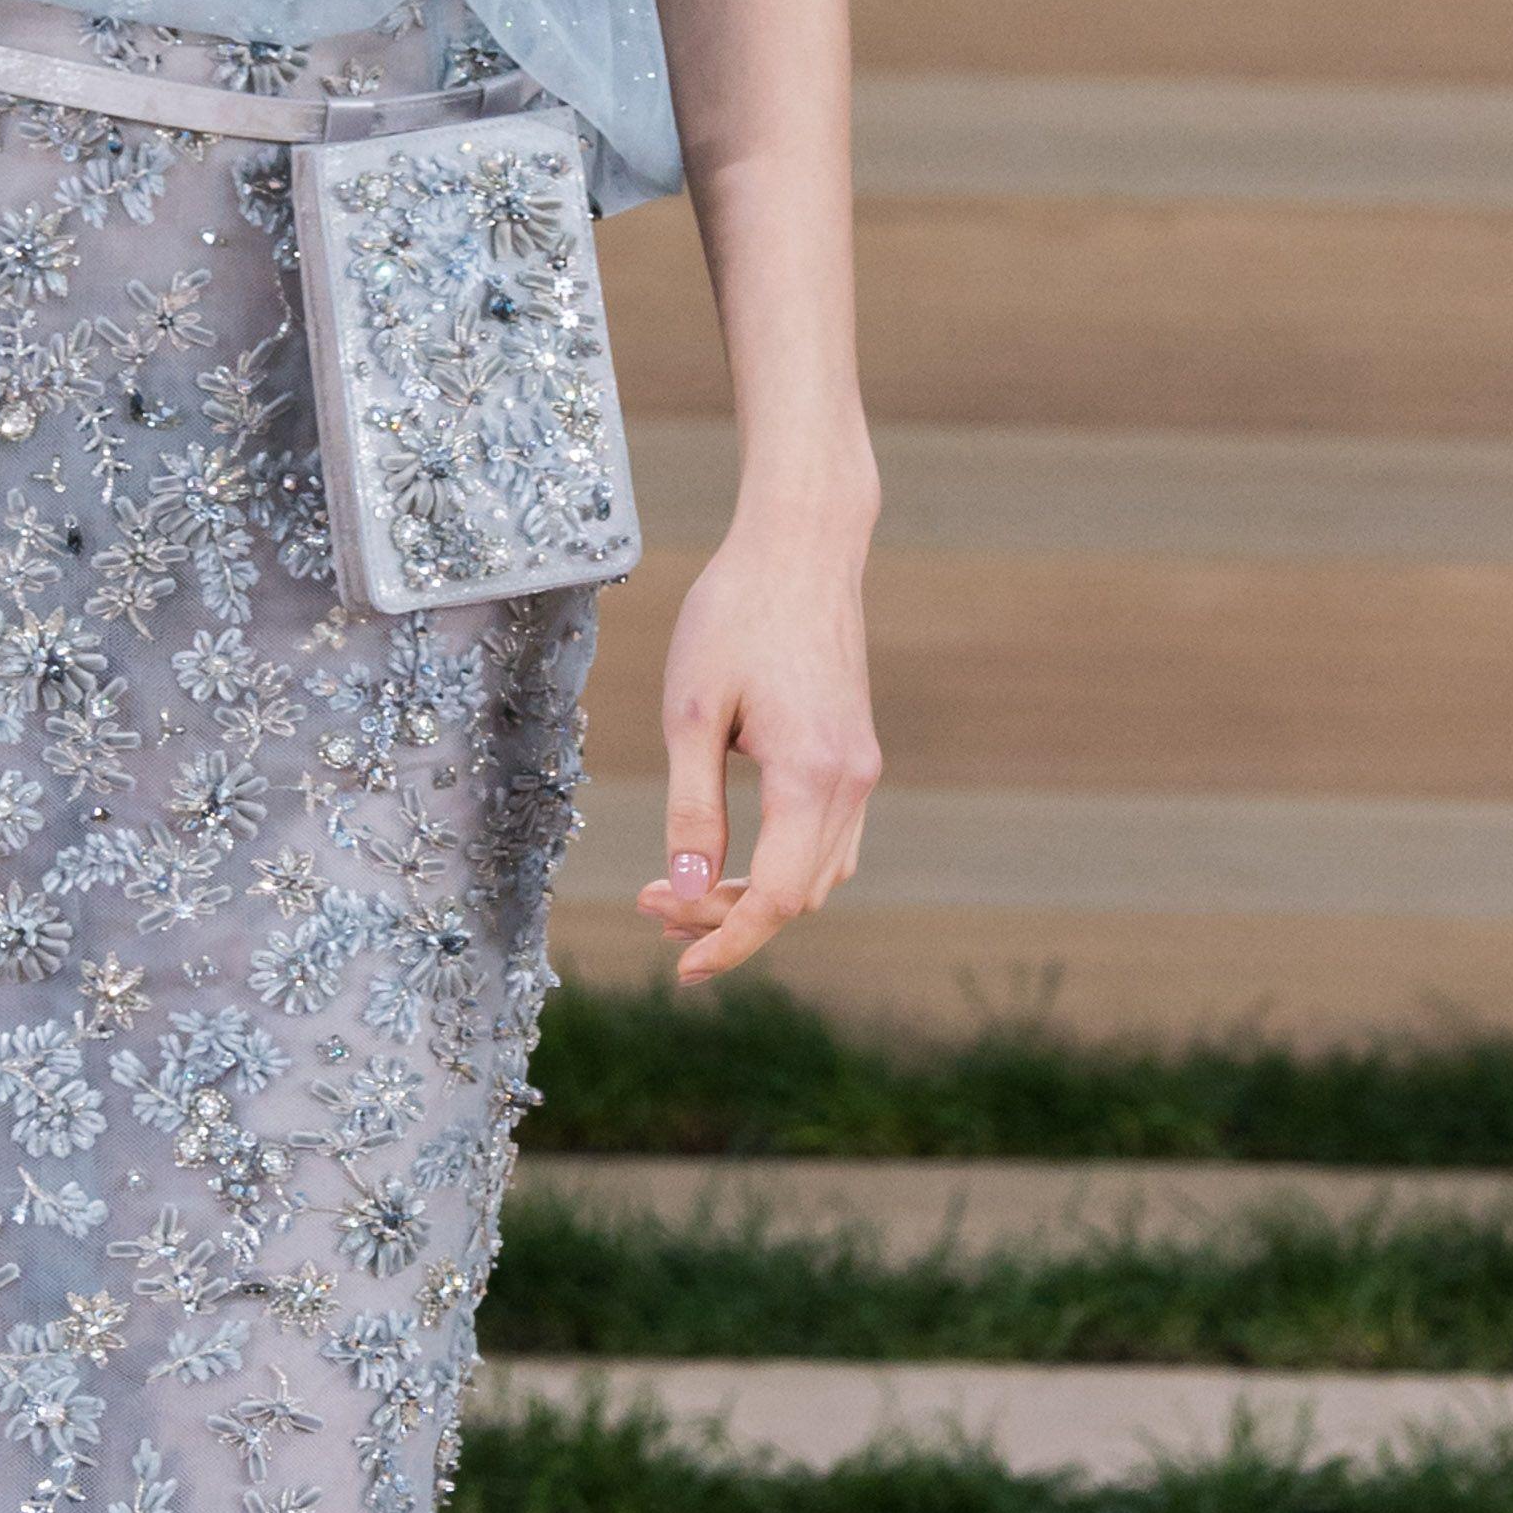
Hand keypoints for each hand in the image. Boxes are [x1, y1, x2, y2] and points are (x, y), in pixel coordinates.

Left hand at [641, 509, 878, 986]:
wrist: (800, 546)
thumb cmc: (735, 614)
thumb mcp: (691, 709)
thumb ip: (693, 808)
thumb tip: (685, 891)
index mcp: (811, 777)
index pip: (775, 901)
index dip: (727, 943)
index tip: (677, 967)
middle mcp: (851, 782)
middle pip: (797, 897)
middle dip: (727, 919)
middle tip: (650, 905)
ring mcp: (861, 768)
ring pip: (819, 874)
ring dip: (756, 895)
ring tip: (680, 887)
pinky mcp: (856, 751)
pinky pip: (830, 839)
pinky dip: (785, 864)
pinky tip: (733, 853)